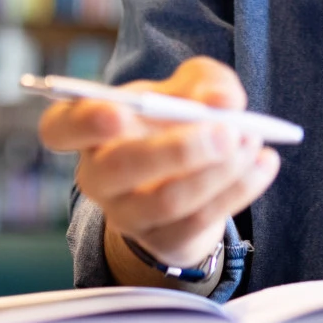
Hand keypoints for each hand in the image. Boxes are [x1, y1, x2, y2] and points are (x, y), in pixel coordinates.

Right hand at [36, 57, 281, 279]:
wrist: (188, 175)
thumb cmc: (176, 119)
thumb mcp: (190, 87)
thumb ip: (206, 82)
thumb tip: (223, 100)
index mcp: (87, 129)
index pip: (60, 130)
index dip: (83, 123)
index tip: (119, 113)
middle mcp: (97, 176)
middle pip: (119, 169)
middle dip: (177, 150)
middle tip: (226, 131)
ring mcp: (127, 214)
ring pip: (166, 201)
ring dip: (216, 172)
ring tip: (250, 140)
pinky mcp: (163, 240)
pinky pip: (198, 222)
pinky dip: (237, 190)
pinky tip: (263, 163)